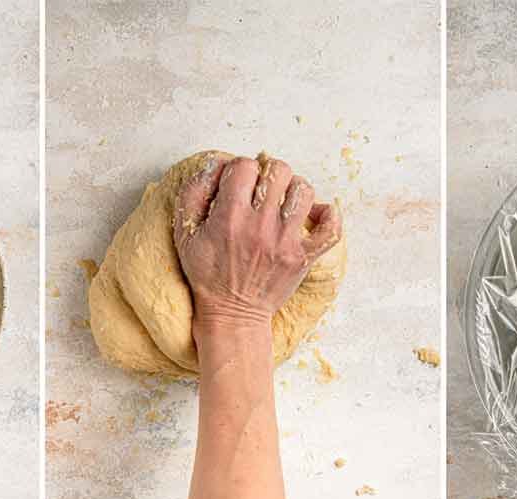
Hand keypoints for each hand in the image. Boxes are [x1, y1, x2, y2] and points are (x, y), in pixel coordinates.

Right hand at [174, 154, 342, 332]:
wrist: (232, 314)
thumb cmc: (208, 275)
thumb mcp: (184, 234)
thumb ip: (193, 193)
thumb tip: (215, 166)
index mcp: (230, 217)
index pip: (245, 166)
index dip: (240, 169)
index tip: (238, 183)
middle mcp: (261, 226)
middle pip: (279, 171)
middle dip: (268, 174)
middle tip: (261, 189)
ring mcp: (286, 241)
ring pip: (304, 191)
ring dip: (293, 190)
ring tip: (283, 201)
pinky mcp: (304, 257)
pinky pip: (331, 228)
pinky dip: (328, 215)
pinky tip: (314, 214)